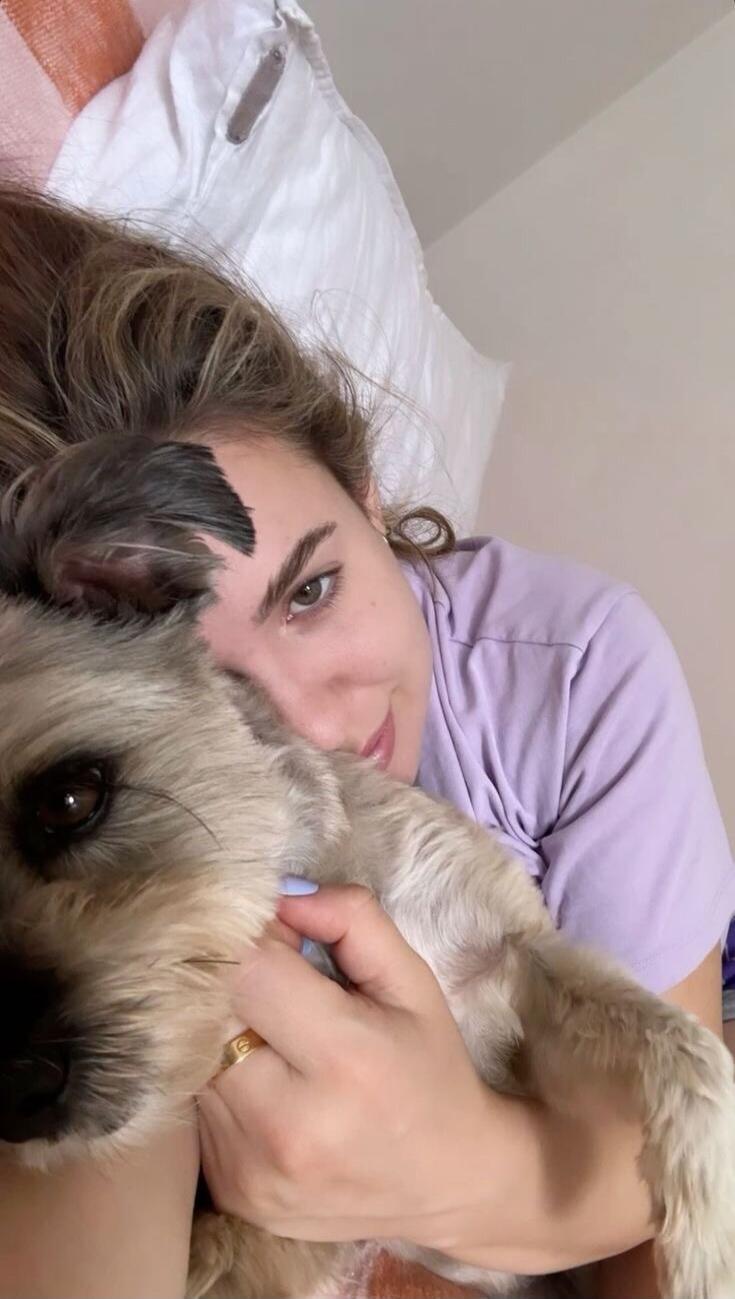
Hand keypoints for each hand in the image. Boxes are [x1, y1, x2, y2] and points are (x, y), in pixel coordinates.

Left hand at [197, 884, 492, 1248]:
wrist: (445, 1184)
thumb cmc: (427, 1068)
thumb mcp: (411, 981)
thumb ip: (352, 919)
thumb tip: (280, 894)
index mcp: (345, 1058)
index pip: (249, 969)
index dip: (256, 938)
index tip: (281, 940)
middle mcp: (287, 1122)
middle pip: (207, 1012)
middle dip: (232, 981)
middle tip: (273, 983)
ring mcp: (249, 1165)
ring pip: (192, 1056)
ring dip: (220, 1031)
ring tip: (275, 1037)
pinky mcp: (228, 1190)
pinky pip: (195, 1104)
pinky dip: (220, 1080)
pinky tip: (264, 1083)